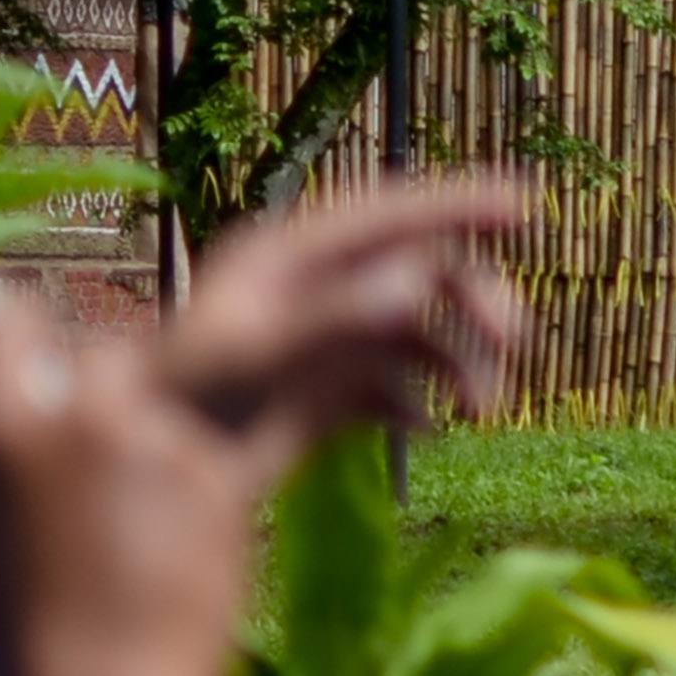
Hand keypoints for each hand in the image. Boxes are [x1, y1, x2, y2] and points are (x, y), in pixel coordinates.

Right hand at [0, 311, 255, 675]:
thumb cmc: (2, 651)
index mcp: (2, 429)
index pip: (11, 328)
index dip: (18, 339)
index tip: (26, 352)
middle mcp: (88, 421)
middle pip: (101, 352)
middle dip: (97, 382)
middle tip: (95, 427)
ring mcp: (164, 447)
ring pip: (169, 395)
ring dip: (152, 424)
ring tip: (138, 480)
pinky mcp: (222, 483)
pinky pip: (211, 446)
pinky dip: (193, 467)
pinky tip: (181, 511)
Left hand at [159, 181, 528, 480]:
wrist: (153, 471)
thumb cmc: (187, 403)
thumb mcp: (259, 355)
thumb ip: (337, 316)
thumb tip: (418, 279)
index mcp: (286, 258)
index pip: (385, 214)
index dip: (454, 204)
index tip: (523, 204)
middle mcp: (309, 291)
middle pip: (417, 271)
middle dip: (473, 301)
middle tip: (514, 341)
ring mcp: (320, 341)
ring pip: (417, 331)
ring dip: (461, 363)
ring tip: (482, 409)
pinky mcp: (326, 391)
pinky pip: (396, 384)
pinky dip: (421, 403)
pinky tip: (422, 429)